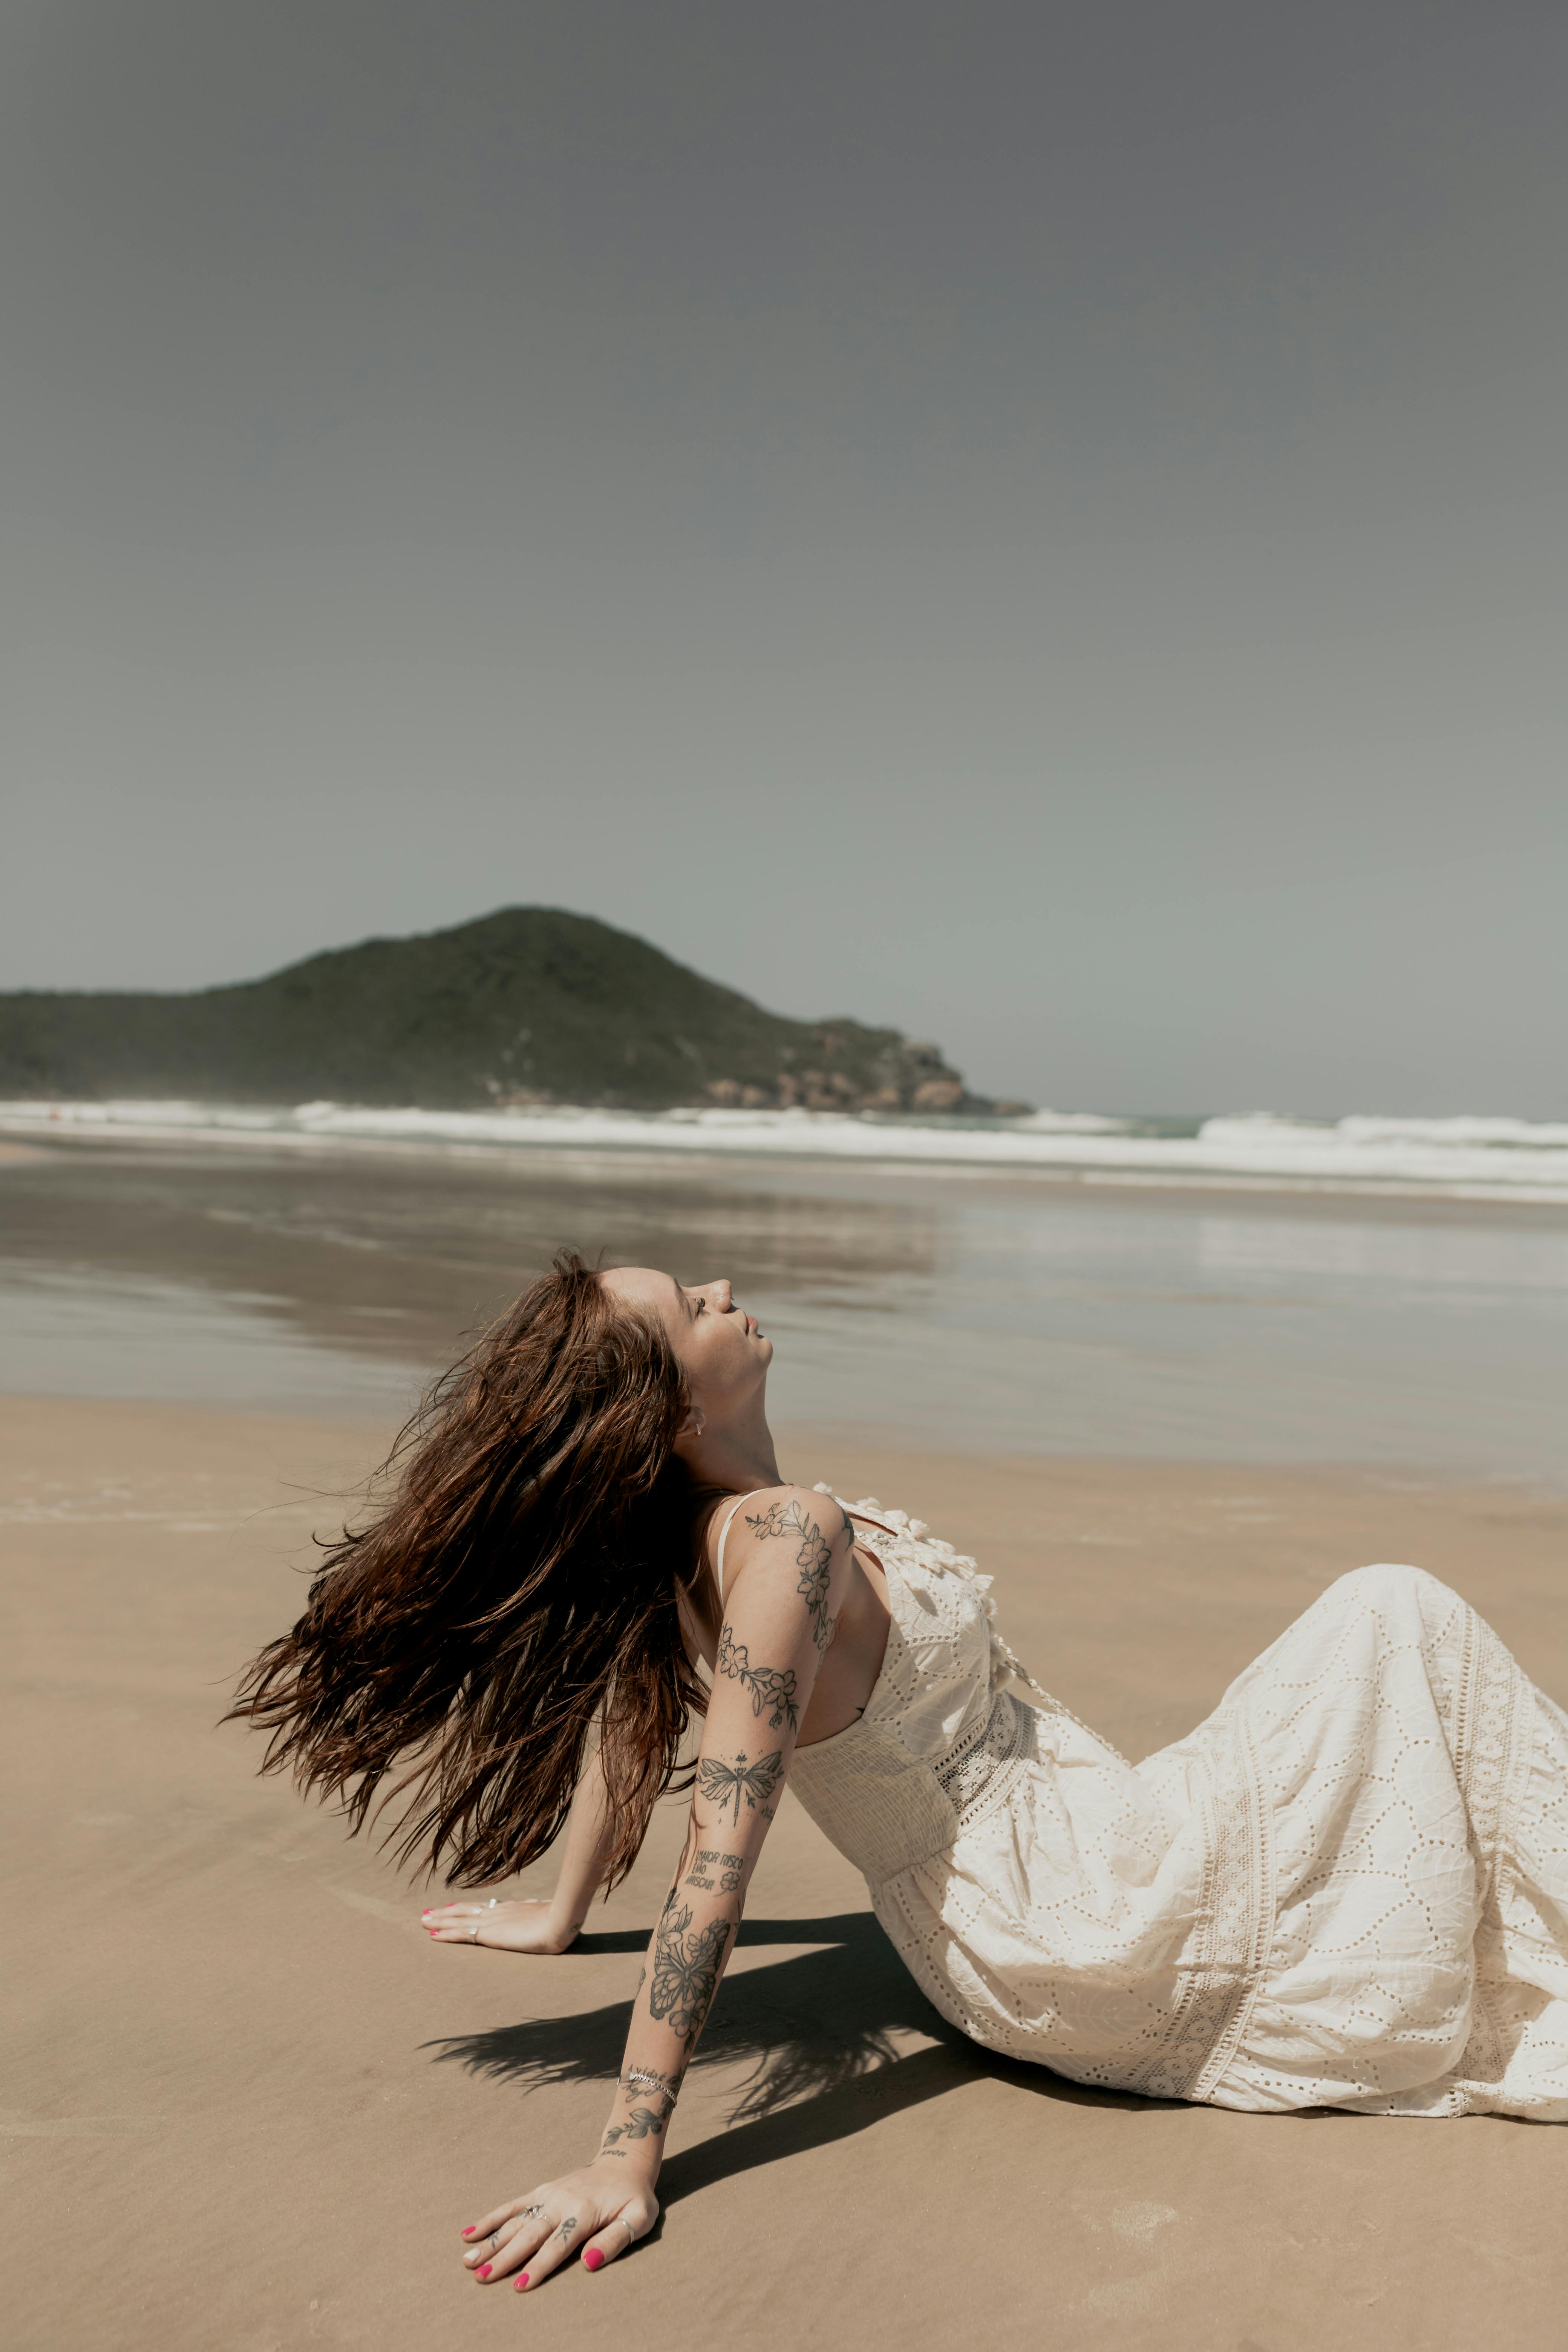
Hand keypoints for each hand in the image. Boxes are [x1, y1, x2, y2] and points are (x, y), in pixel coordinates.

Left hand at [421, 1897, 578, 1953]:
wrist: (560, 1920)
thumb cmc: (560, 1918)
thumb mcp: (547, 1913)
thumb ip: (539, 1911)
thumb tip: (541, 1906)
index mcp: (511, 1908)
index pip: (483, 1907)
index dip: (466, 1908)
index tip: (452, 1906)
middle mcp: (497, 1911)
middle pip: (465, 1910)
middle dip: (445, 1912)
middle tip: (427, 1913)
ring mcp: (492, 1921)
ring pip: (458, 1919)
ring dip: (439, 1920)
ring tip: (423, 1921)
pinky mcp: (489, 1934)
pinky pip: (462, 1933)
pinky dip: (445, 1934)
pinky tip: (432, 1935)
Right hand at [460, 2161, 658, 2288]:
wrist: (624, 2161)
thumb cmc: (634, 2197)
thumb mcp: (638, 2218)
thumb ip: (614, 2241)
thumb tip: (588, 2263)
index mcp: (584, 2211)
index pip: (558, 2245)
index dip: (539, 2266)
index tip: (519, 2286)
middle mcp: (561, 2202)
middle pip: (529, 2234)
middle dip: (505, 2257)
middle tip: (481, 2277)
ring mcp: (547, 2195)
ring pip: (515, 2221)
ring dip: (491, 2241)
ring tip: (467, 2260)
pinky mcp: (541, 2192)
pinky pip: (513, 2206)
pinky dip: (491, 2218)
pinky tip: (469, 2233)